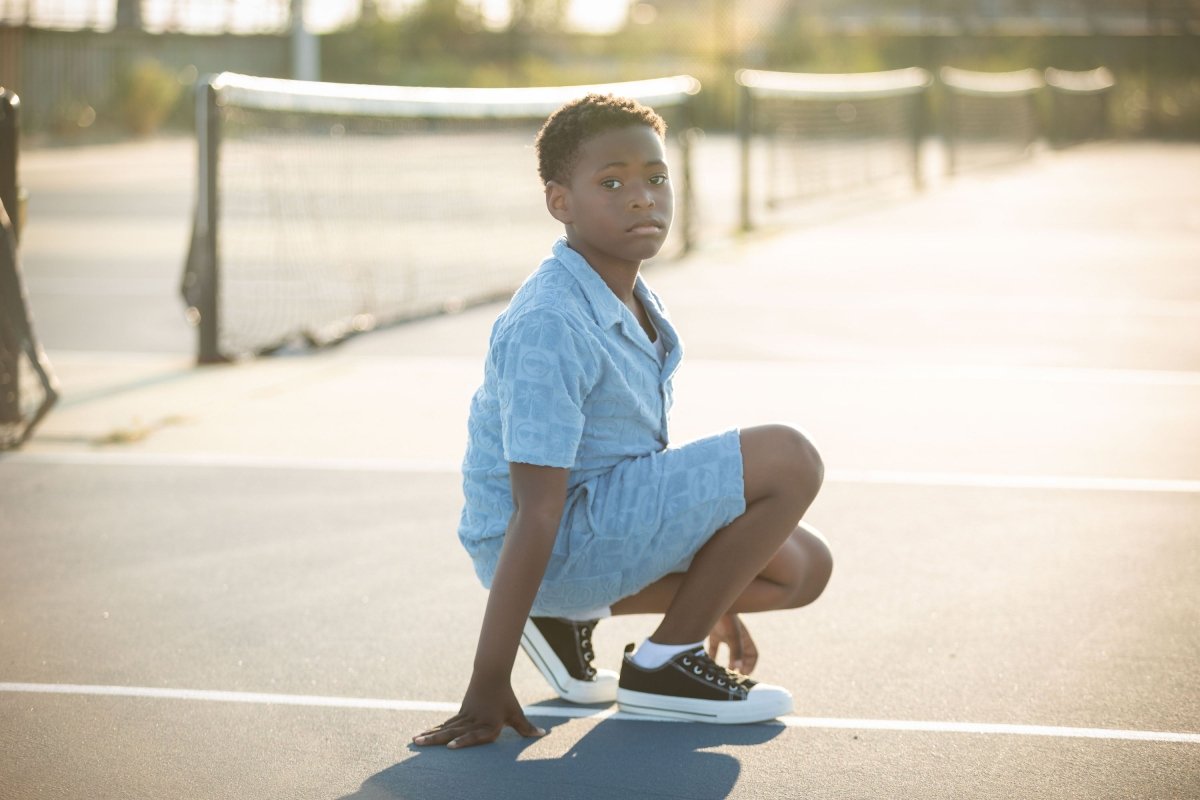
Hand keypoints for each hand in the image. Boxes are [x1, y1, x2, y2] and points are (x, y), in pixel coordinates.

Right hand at [412, 678, 544, 749]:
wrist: (492, 675)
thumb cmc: (506, 697)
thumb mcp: (516, 713)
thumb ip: (526, 727)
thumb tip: (542, 734)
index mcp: (488, 724)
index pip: (474, 735)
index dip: (462, 741)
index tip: (450, 746)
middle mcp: (474, 722)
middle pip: (453, 732)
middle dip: (436, 740)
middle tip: (419, 744)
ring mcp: (465, 717)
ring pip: (446, 728)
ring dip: (430, 735)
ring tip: (415, 741)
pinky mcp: (460, 714)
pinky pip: (447, 724)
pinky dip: (435, 730)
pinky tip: (423, 735)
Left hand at [706, 613, 757, 674]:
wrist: (709, 599)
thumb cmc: (724, 615)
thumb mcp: (732, 634)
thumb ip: (735, 651)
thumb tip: (738, 669)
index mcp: (744, 637)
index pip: (752, 654)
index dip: (749, 666)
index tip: (742, 677)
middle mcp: (735, 636)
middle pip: (740, 655)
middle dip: (738, 667)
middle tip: (732, 679)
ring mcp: (724, 634)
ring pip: (727, 652)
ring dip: (725, 663)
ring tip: (721, 674)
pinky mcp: (712, 632)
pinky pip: (713, 647)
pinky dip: (711, 656)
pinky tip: (705, 663)